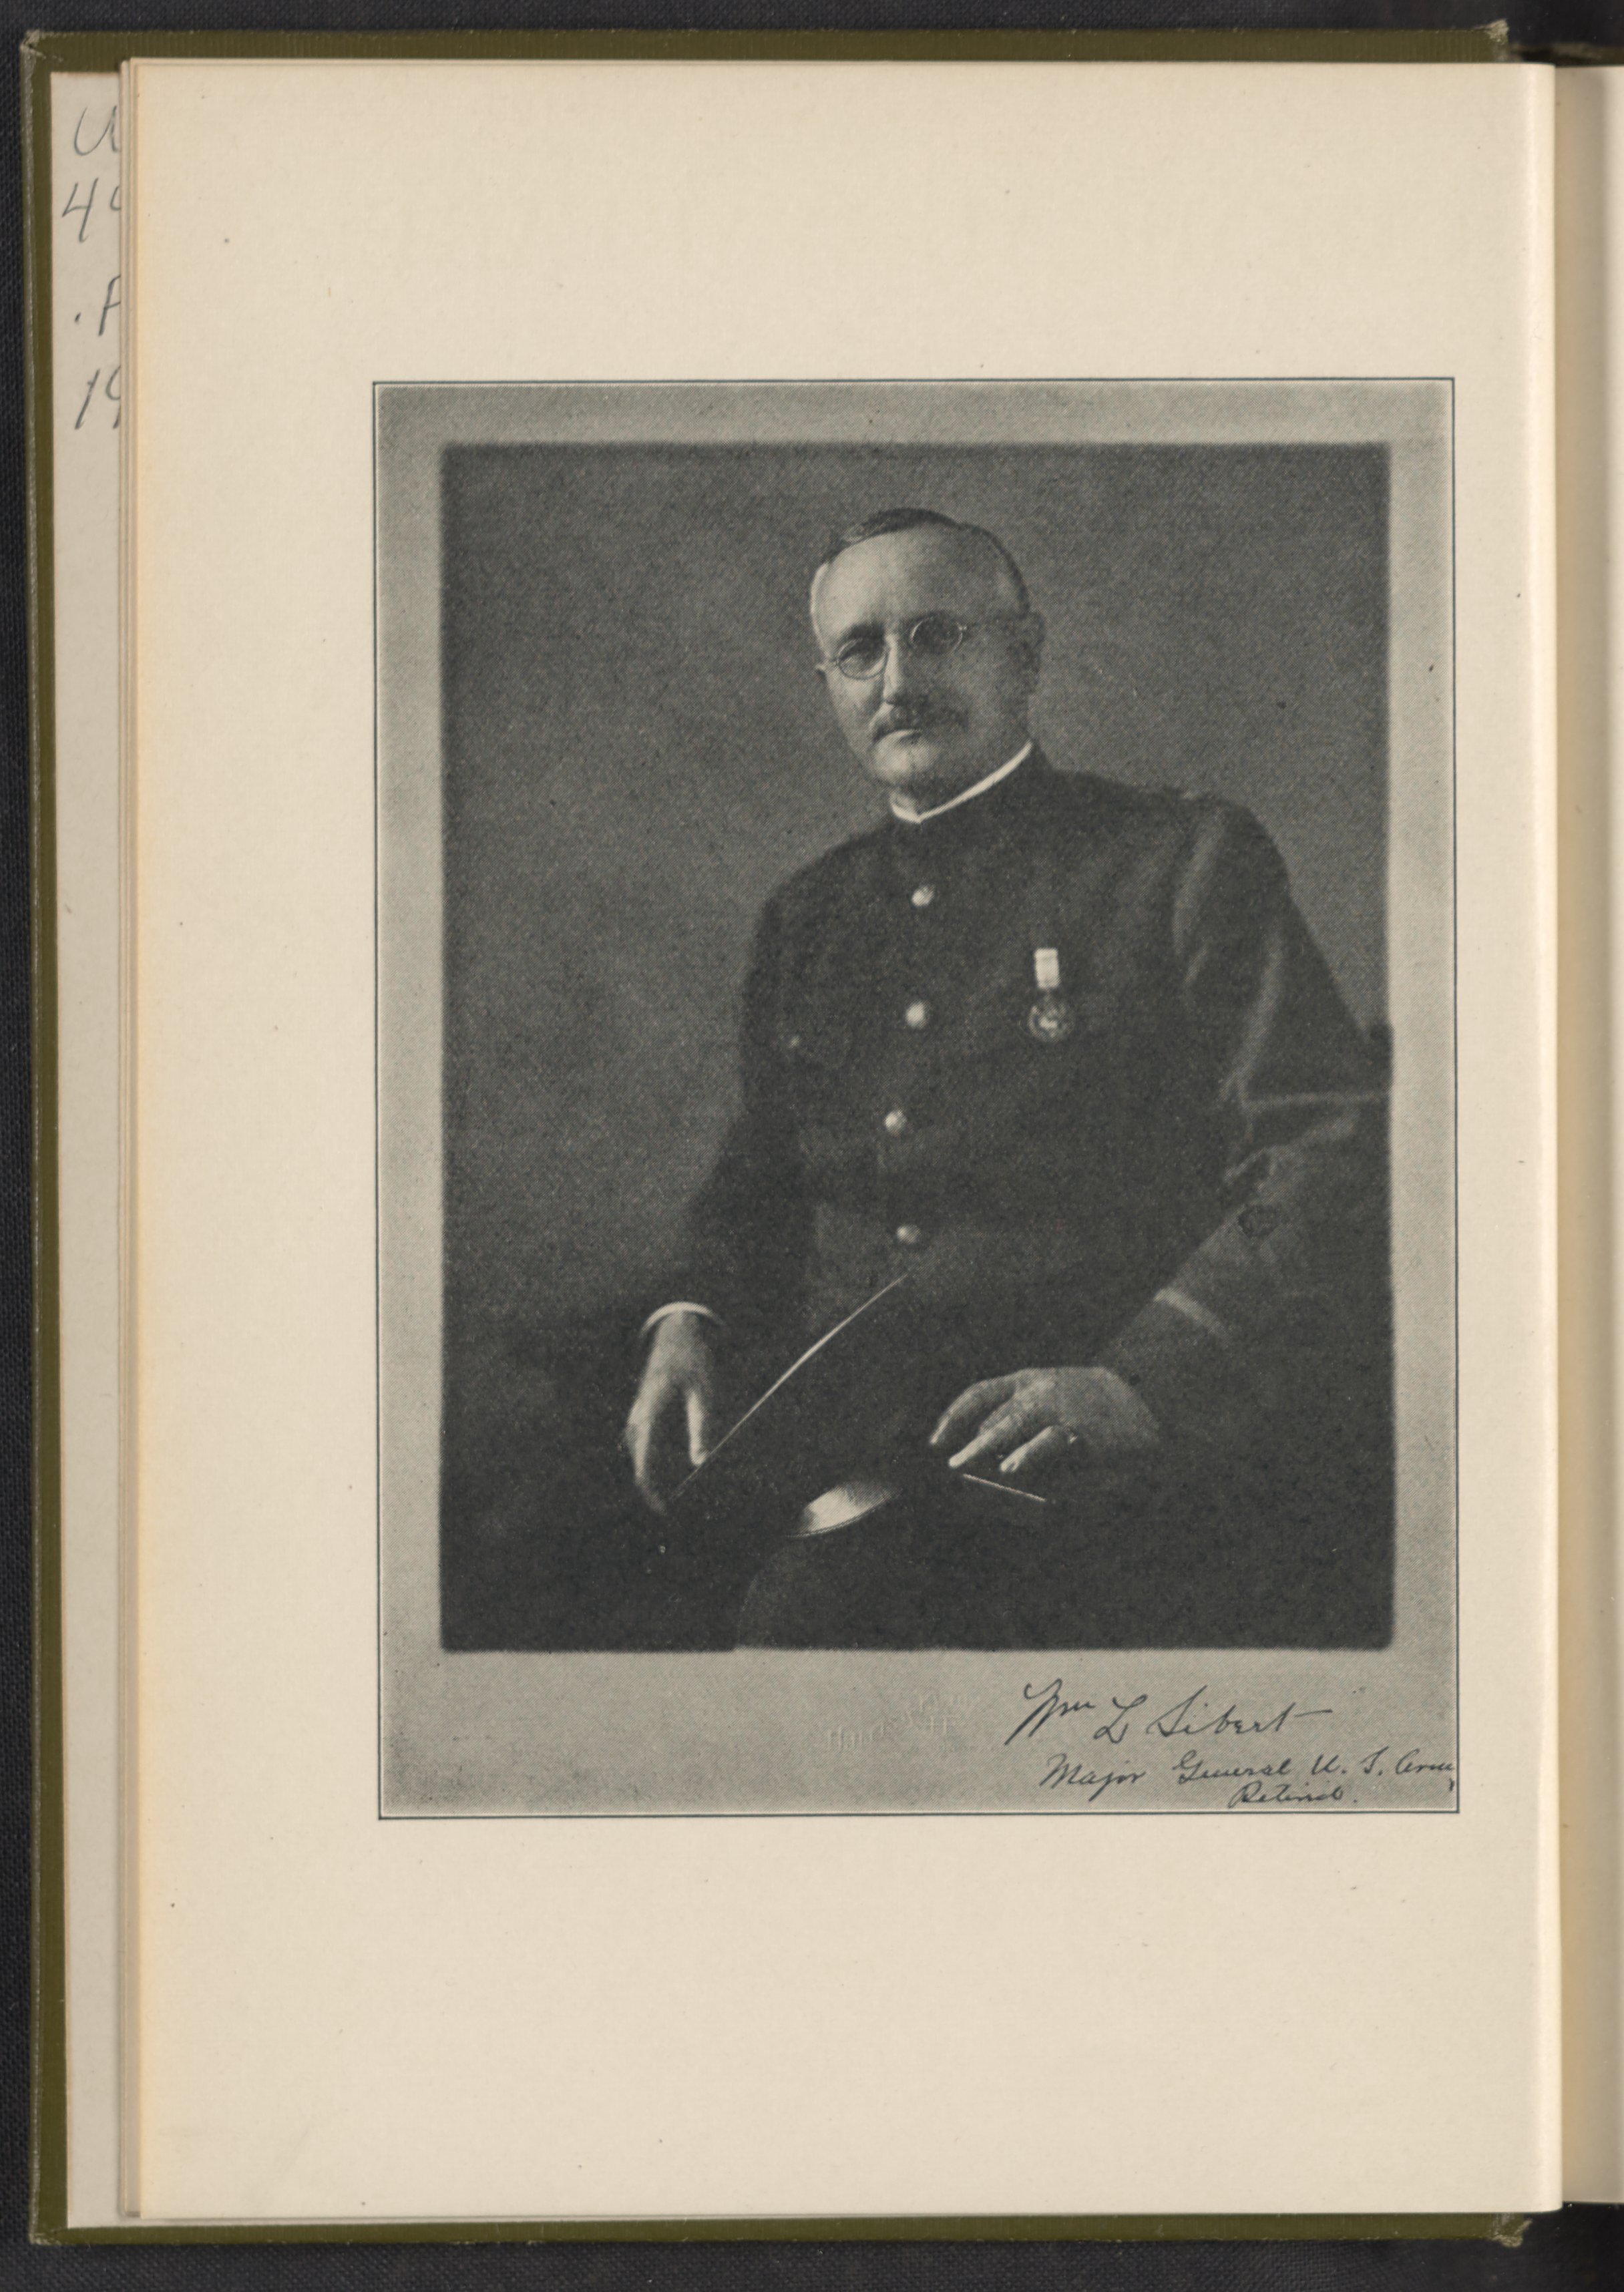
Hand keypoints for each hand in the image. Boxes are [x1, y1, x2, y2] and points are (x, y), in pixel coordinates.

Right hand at [624, 1313, 718, 1513]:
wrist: (676, 1331)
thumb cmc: (693, 1359)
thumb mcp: (705, 1392)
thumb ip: (701, 1428)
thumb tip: (700, 1463)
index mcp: (652, 1410)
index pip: (644, 1460)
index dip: (651, 1489)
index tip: (663, 1510)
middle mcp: (638, 1413)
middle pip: (637, 1461)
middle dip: (650, 1488)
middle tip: (671, 1510)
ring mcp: (637, 1411)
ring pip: (636, 1453)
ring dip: (648, 1475)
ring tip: (667, 1496)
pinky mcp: (641, 1409)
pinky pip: (639, 1443)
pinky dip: (648, 1460)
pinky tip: (661, 1469)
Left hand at [930, 1367, 1159, 1481]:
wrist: (1148, 1402)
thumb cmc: (1092, 1408)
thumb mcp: (1054, 1403)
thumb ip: (1022, 1423)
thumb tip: (988, 1456)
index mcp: (1028, 1380)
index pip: (980, 1393)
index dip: (954, 1416)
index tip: (935, 1439)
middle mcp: (1040, 1390)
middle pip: (994, 1413)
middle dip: (969, 1440)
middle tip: (951, 1464)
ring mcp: (1060, 1406)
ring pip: (1014, 1423)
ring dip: (985, 1446)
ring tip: (963, 1464)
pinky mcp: (1081, 1428)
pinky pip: (1049, 1441)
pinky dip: (1028, 1454)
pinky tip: (1011, 1468)